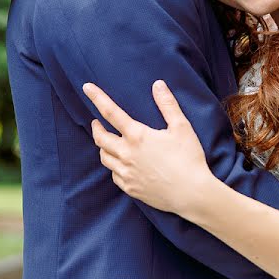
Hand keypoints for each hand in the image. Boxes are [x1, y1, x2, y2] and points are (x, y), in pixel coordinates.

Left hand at [83, 80, 216, 215]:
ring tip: (107, 142)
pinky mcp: (130, 188)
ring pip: (104, 157)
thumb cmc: (188, 158)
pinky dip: (113, 166)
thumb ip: (168, 104)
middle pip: (100, 137)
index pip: (111, 112)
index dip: (97, 98)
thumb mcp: (181, 127)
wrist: (191, 194)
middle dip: (96, 128)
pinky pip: (114, 175)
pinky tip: (120, 164)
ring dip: (103, 146)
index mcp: (137, 136)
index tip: (87, 88)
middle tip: (97, 122)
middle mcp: (126, 154)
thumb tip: (158, 84)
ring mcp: (126, 173)